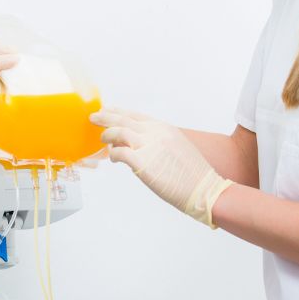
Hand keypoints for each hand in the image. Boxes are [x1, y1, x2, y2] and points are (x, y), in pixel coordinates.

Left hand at [89, 107, 233, 226]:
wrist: (204, 189)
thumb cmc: (193, 174)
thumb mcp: (178, 146)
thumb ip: (159, 141)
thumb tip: (141, 144)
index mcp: (164, 128)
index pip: (135, 115)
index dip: (119, 112)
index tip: (108, 110)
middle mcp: (156, 133)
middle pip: (124, 119)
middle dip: (106, 117)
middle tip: (93, 117)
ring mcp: (149, 146)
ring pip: (119, 132)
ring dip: (107, 135)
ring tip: (102, 140)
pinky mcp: (143, 162)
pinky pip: (119, 153)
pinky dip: (113, 155)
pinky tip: (114, 159)